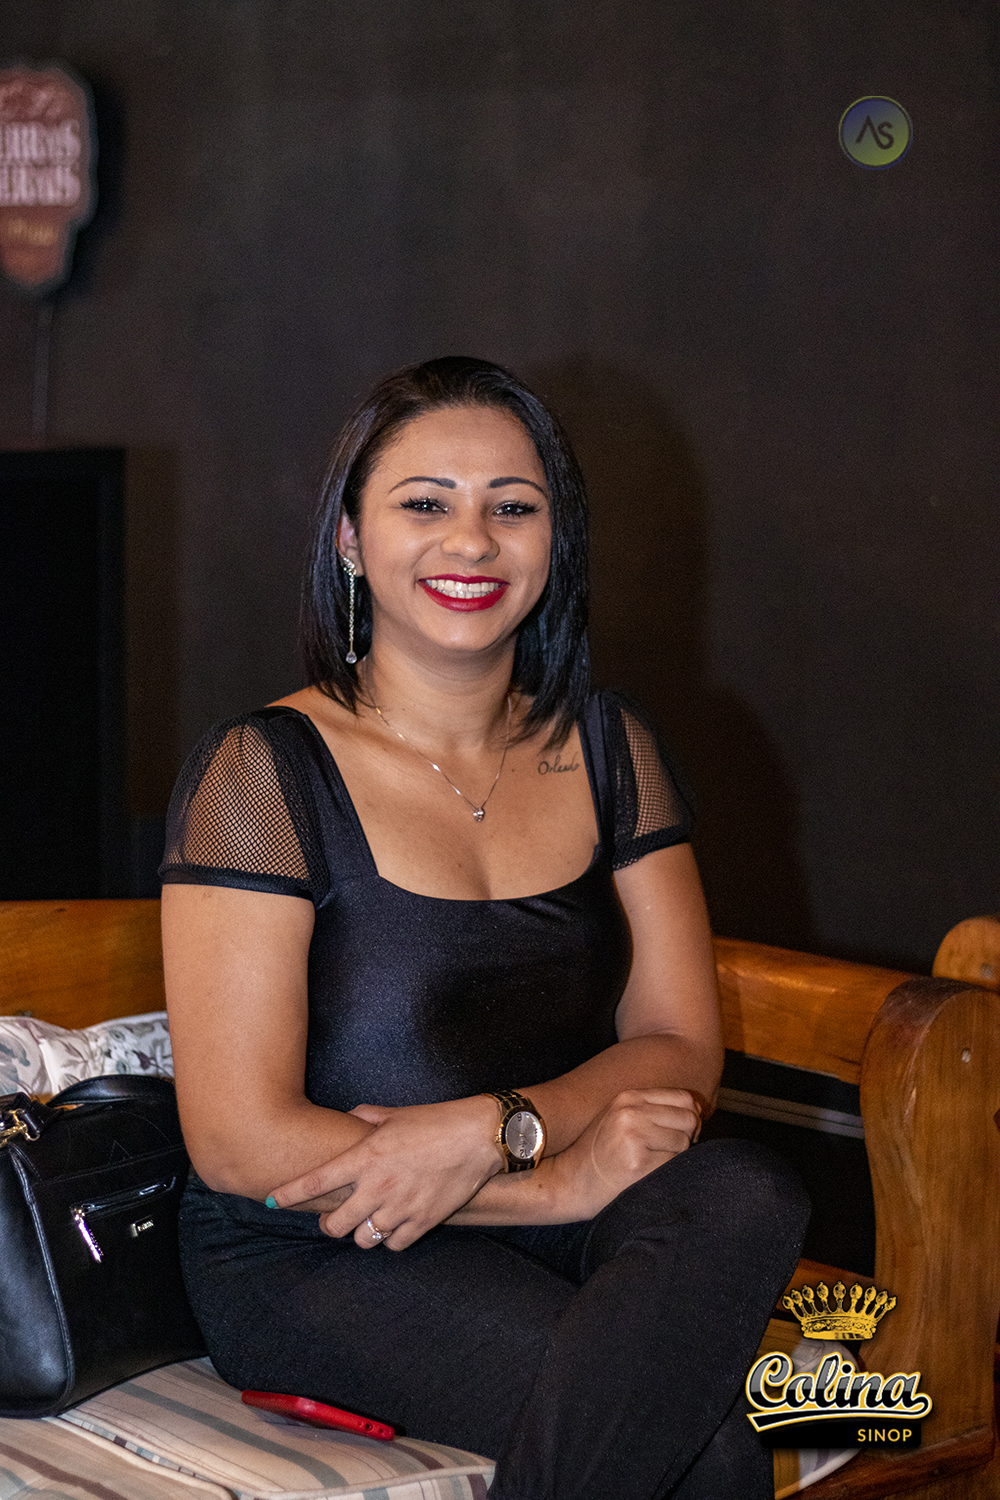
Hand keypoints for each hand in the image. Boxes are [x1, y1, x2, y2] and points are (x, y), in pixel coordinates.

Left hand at [267, 1095, 500, 1249]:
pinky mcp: (422, 1221)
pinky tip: (394, 1224)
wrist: (478, 1137)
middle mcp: (377, 1186)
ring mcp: (399, 1207)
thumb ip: (365, 1117)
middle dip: (330, 1223)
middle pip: (334, 1224)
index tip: (270, 1202)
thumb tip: (349, 1120)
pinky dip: (389, 1238)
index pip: (315, 1182)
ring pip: (362, 1240)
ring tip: (367, 1220)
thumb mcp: (395, 1114)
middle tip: (335, 1216)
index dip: (287, 1195)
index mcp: (365, 1157)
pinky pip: (393, 1245)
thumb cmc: (436, 1121)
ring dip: (360, 1232)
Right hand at [545, 1088, 700, 1220]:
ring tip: (650, 1163)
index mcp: (628, 1097)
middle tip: (665, 1152)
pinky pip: (674, 1163)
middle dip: (687, 1137)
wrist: (569, 1182)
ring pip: (684, 1142)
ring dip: (675, 1156)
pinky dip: (667, 1172)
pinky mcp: (637, 1163)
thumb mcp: (620, 1118)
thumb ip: (654, 1110)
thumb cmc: (599, 1153)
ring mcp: (633, 1136)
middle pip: (689, 1118)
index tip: (680, 1133)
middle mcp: (631, 1112)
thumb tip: (698, 1110)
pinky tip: (645, 1175)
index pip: (683, 1098)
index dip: (690, 1117)